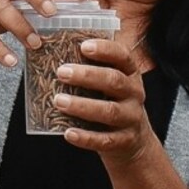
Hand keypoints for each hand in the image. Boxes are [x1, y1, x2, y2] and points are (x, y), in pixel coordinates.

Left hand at [52, 39, 157, 165]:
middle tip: (61, 72)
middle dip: (87, 75)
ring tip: (59, 101)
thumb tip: (53, 52)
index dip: (105, 49)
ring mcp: (131, 118)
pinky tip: (68, 133)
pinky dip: (86, 137)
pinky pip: (105, 140)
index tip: (84, 46)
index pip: (122, 56)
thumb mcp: (108, 85)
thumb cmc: (112, 103)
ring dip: (82, 106)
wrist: (135, 142)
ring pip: (109, 111)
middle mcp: (134, 93)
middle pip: (114, 80)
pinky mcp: (124, 141)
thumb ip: (90, 70)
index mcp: (130, 74)